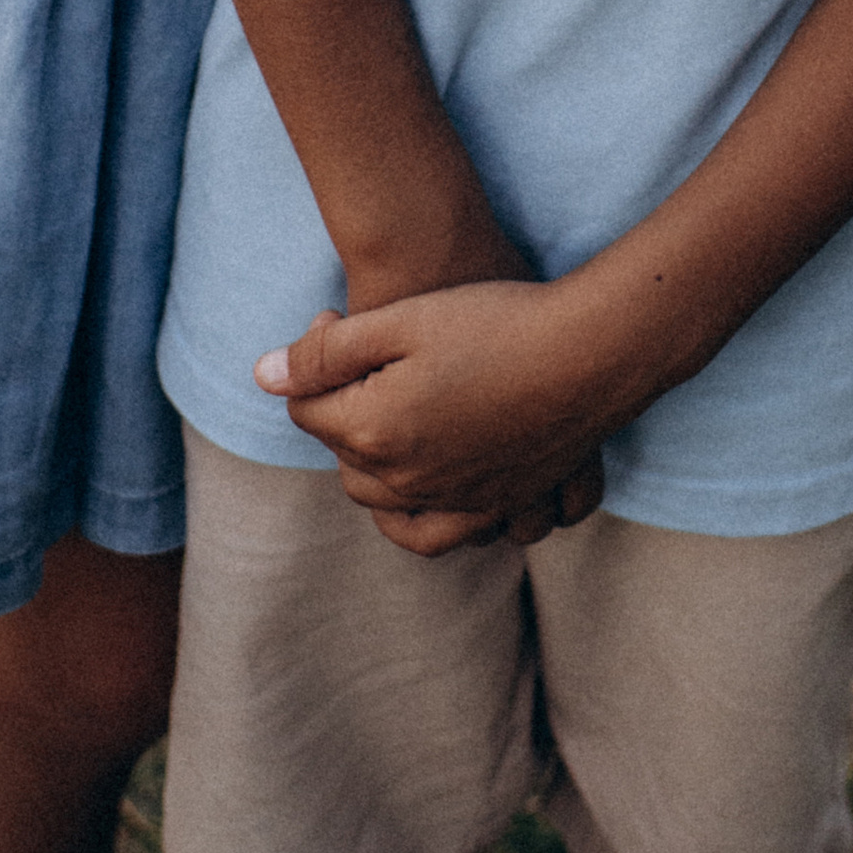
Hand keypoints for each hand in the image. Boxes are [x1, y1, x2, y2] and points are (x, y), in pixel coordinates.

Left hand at [306, 215, 595, 551]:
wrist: (591, 349)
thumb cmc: (495, 321)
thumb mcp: (401, 320)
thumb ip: (325, 351)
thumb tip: (262, 375)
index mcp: (375, 431)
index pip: (308, 410)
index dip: (312, 361)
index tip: (334, 320)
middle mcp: (408, 479)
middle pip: (342, 458)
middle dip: (338, 413)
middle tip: (362, 364)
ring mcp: (454, 499)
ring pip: (382, 503)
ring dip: (369, 470)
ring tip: (381, 424)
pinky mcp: (496, 504)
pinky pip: (438, 533)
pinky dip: (418, 518)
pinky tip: (424, 482)